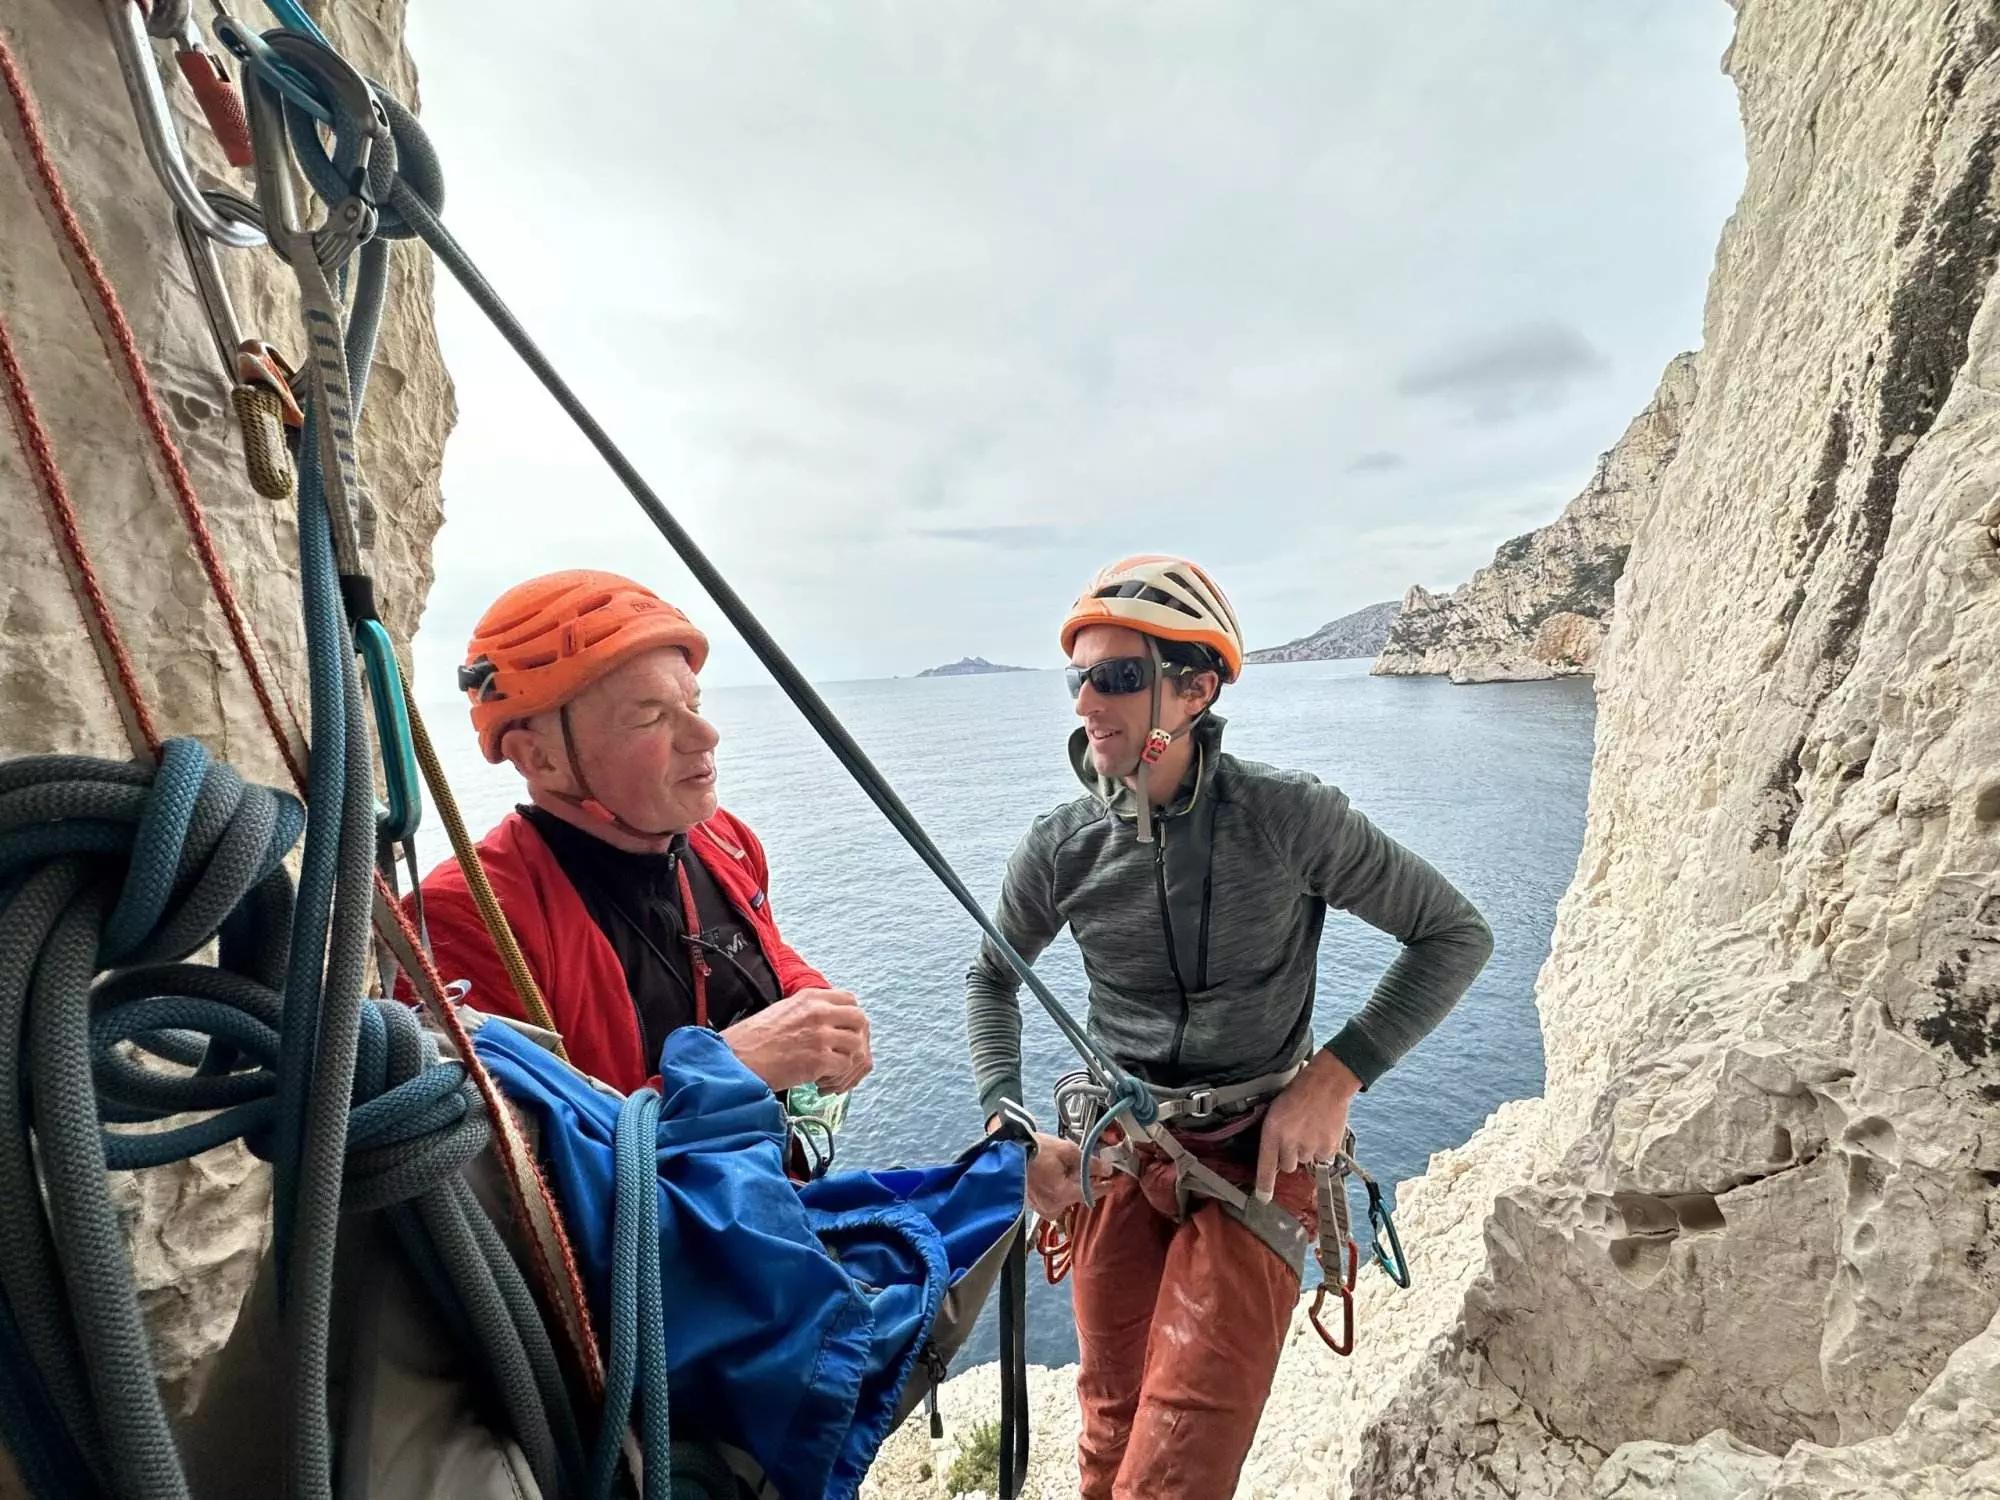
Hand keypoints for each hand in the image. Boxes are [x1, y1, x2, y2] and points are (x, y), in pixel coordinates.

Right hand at [722, 988, 872, 1093]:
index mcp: (810, 997)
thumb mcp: (782, 1011)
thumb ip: (808, 1013)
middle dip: (858, 1041)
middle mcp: (819, 1011)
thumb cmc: (751, 1041)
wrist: (736, 1059)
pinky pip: (845, 1068)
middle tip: (844, 1058)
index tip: (845, 1034)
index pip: (850, 1000)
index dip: (851, 1019)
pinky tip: (821, 1086)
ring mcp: (821, 1035)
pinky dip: (838, 1080)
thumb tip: (830, 1026)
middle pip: (861, 1021)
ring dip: (848, 1064)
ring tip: (830, 1076)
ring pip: (857, 1047)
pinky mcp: (820, 1059)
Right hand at [985, 1122, 1114, 1218]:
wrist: (1009, 1150)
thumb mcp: (1067, 1151)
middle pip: (1079, 1195)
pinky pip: (1056, 1199)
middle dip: (1087, 1183)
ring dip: (1074, 1185)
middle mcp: (1053, 1207)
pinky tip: (1062, 1174)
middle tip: (1096, 1170)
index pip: (1091, 1193)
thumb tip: (1106, 1169)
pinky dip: (1062, 1188)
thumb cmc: (1035, 1149)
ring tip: (1074, 1169)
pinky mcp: (1036, 1205)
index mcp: (1062, 1195)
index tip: (1115, 1182)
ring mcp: (1043, 1208)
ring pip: (1067, 1197)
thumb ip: (1089, 1163)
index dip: (1105, 1187)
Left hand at [1255, 1051, 1360, 1201]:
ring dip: (1307, 1151)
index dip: (1264, 1185)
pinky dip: (1323, 1149)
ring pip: (1306, 1161)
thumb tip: (1274, 1154)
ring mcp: (1310, 1147)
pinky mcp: (1328, 1149)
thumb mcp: (1276, 1109)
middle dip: (1290, 1156)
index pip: (1265, 1165)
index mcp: (1272, 1131)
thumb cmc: (1299, 1091)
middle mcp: (1290, 1142)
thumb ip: (1273, 1133)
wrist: (1327, 1083)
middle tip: (1296, 1137)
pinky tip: (1322, 1131)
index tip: (1263, 1199)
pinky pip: (1323, 1158)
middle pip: (1287, 1166)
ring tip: (1310, 1129)